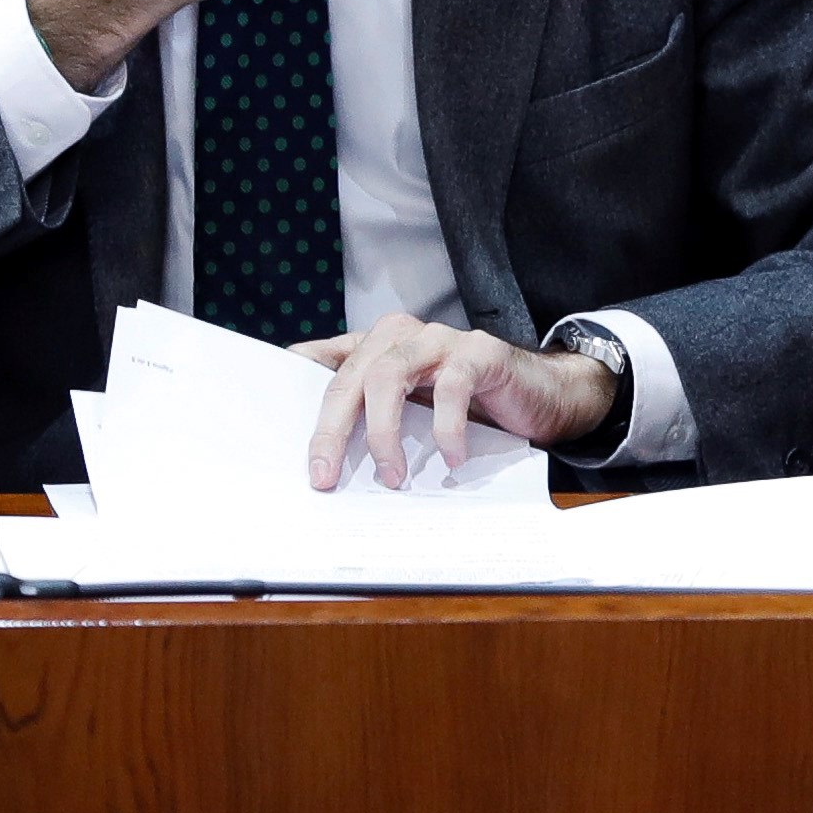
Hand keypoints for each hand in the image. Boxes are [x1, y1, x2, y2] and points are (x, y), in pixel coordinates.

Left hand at [297, 315, 616, 490]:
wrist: (545, 396)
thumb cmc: (474, 408)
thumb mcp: (417, 414)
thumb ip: (380, 421)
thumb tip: (330, 463)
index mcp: (379, 349)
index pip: (326, 359)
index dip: (295, 379)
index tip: (268, 413)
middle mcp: (402, 337)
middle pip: (350, 376)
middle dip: (331, 429)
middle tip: (325, 475)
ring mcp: (441, 340)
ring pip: (389, 374)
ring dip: (383, 431)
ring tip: (391, 475)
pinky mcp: (479, 352)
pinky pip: (451, 386)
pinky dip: (446, 426)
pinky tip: (450, 456)